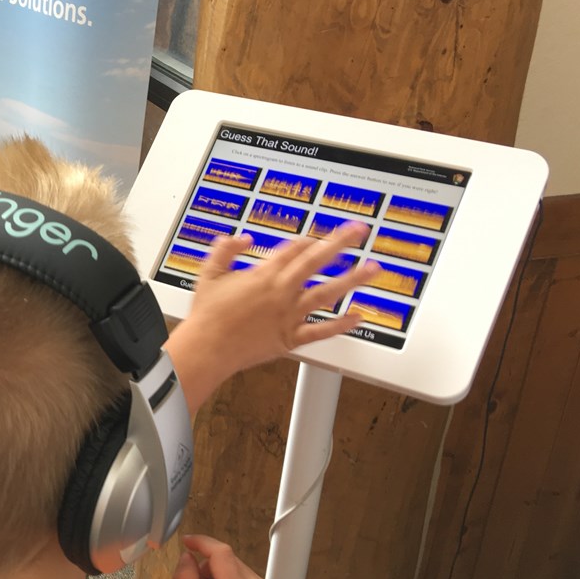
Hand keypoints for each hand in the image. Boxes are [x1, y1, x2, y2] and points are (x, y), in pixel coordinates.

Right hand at [170, 223, 380, 408]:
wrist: (207, 347)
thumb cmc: (206, 314)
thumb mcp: (209, 272)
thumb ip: (226, 249)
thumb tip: (243, 238)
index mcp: (263, 274)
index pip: (293, 249)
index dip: (308, 240)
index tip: (318, 236)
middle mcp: (281, 291)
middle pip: (316, 261)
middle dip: (340, 243)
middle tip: (358, 231)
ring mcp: (289, 314)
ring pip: (327, 293)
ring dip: (352, 280)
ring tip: (372, 269)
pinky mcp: (290, 337)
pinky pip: (321, 330)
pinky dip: (341, 325)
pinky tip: (358, 316)